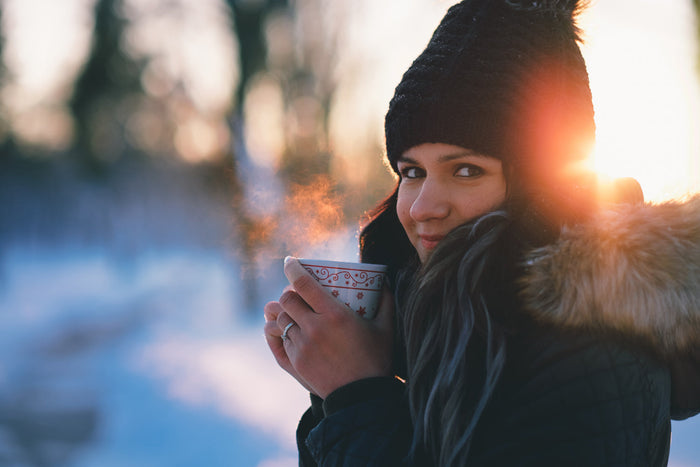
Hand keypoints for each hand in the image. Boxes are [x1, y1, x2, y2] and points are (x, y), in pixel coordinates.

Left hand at [263, 257, 393, 398]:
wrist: (362, 398)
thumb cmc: (377, 360)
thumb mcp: (386, 328)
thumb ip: (386, 301)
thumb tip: (385, 281)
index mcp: (334, 314)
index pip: (303, 284)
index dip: (293, 268)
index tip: (290, 261)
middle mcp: (314, 328)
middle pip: (286, 300)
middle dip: (288, 292)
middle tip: (295, 292)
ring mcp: (302, 346)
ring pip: (280, 320)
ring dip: (283, 312)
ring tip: (289, 311)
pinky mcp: (295, 363)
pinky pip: (279, 340)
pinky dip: (280, 332)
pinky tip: (284, 330)